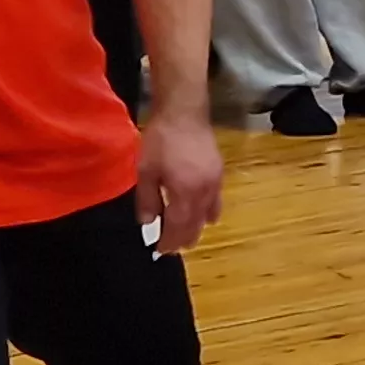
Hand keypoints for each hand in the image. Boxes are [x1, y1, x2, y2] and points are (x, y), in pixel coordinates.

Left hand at [138, 112, 224, 254]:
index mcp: (185, 193)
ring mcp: (215, 184)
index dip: (169, 242)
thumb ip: (147, 200)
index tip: (159, 251)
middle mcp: (204, 193)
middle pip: (195, 225)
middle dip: (182, 240)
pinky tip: (204, 216)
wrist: (184, 113)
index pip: (178, 227)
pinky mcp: (218, 174)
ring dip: (195, 228)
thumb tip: (148, 223)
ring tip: (184, 236)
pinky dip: (208, 214)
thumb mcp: (146, 171)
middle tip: (170, 248)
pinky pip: (216, 202)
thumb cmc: (161, 140)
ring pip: (208, 216)